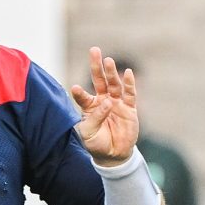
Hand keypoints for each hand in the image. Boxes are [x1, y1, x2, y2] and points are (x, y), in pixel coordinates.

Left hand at [71, 47, 138, 166]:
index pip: (83, 95)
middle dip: (96, 66)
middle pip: (99, 80)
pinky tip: (128, 73)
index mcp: (89, 106)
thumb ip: (95, 117)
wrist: (113, 154)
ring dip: (111, 72)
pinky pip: (130, 94)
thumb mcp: (89, 133)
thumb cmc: (96, 143)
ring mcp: (116, 103)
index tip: (75, 89)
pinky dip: (129, 84)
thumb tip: (107, 102)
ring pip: (114, 84)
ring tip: (108, 60)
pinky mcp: (129, 109)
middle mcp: (102, 101)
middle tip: (94, 50)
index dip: (79, 93)